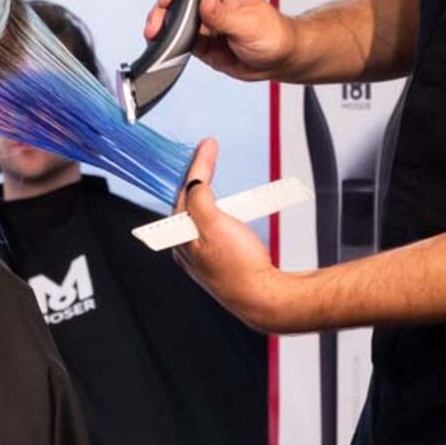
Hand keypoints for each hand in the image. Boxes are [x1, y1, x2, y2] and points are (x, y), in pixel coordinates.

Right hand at [144, 0, 297, 82]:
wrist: (280, 59)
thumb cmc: (273, 33)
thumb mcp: (249, 24)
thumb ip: (223, 15)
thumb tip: (204, 1)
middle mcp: (207, 2)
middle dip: (160, 11)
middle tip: (156, 26)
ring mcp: (202, 22)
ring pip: (171, 21)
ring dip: (161, 28)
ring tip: (155, 37)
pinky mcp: (199, 42)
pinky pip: (177, 41)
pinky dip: (168, 45)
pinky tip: (165, 49)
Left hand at [171, 139, 299, 333]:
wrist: (265, 299)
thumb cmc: (240, 270)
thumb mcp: (214, 226)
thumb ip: (199, 200)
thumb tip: (193, 183)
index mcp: (180, 239)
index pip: (184, 193)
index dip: (196, 166)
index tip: (208, 146)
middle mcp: (187, 248)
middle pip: (189, 202)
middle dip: (197, 174)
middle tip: (209, 151)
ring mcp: (204, 254)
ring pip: (200, 212)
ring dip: (206, 190)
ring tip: (211, 170)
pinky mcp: (221, 258)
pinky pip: (213, 224)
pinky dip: (217, 207)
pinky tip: (224, 203)